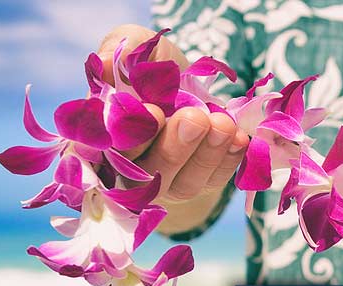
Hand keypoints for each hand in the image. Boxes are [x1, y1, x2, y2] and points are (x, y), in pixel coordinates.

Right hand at [97, 24, 248, 206]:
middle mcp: (128, 168)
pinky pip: (212, 183)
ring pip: (182, 183)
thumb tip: (104, 63)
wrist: (188, 82)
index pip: (106, 148)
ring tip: (223, 124)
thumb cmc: (155, 66)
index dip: (129, 136)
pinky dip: (228, 161)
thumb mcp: (139, 45)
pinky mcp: (196, 184)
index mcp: (103, 136)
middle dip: (174, 146)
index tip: (153, 111)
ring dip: (205, 155)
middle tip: (194, 117)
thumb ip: (120, 50)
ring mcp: (164, 181)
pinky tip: (239, 137)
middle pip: (146, 173)